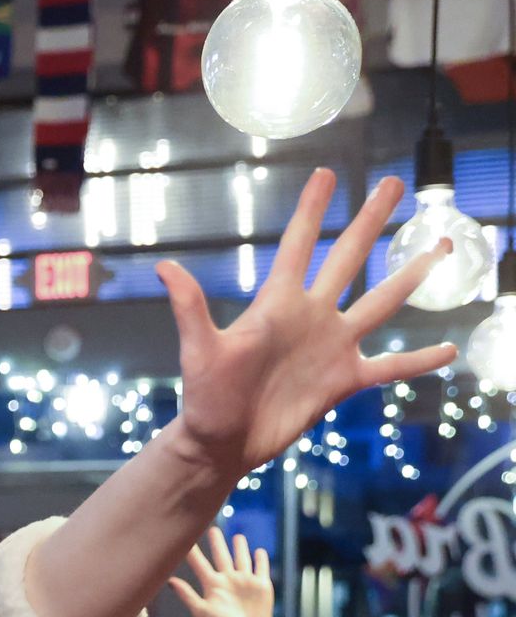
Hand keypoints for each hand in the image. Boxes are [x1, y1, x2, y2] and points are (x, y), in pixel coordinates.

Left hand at [161, 170, 455, 479]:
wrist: (221, 443)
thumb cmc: (206, 397)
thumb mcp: (200, 351)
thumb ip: (191, 308)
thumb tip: (164, 267)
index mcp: (278, 304)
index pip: (299, 245)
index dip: (312, 210)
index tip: (324, 173)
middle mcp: (311, 317)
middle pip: (349, 259)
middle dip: (371, 221)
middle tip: (395, 185)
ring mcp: (331, 346)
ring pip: (382, 302)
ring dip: (413, 276)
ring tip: (443, 247)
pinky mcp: (343, 380)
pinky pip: (391, 367)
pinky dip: (419, 361)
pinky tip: (451, 351)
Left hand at [167, 529, 274, 616]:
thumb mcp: (202, 611)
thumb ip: (187, 595)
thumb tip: (169, 581)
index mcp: (212, 584)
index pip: (199, 563)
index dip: (192, 551)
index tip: (185, 536)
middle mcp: (228, 580)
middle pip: (221, 556)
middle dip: (217, 543)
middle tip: (211, 528)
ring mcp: (245, 581)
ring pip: (242, 559)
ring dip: (240, 548)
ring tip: (238, 537)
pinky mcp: (261, 585)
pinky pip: (261, 568)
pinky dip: (260, 559)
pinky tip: (259, 551)